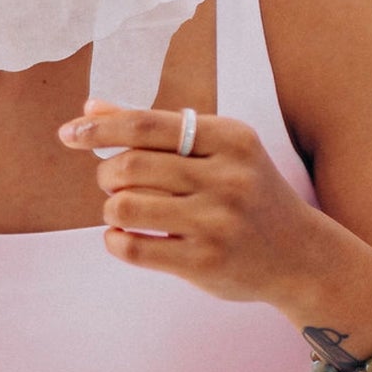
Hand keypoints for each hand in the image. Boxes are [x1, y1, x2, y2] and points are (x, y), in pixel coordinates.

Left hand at [58, 100, 330, 312]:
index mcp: (231, 138)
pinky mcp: (207, 263)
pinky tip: (124, 237)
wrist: (303, 256)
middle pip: (130, 166)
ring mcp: (219, 223)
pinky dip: (114, 240)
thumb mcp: (215, 149)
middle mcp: (228, 178)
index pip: (146, 125)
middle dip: (106, 173)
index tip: (68, 133)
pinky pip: (133, 248)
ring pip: (125, 207)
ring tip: (121, 209)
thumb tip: (90, 108)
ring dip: (110, 208)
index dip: (100, 128)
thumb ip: (155, 127)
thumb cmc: (245, 191)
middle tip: (112, 181)